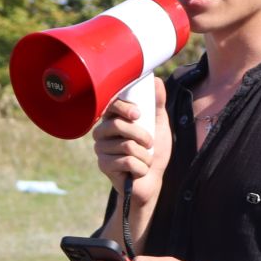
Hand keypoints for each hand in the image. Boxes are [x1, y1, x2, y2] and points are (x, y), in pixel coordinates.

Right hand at [91, 77, 171, 206]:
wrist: (152, 180)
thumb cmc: (154, 150)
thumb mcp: (159, 124)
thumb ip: (157, 103)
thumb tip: (156, 80)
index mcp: (113, 119)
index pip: (110, 105)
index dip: (123, 107)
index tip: (138, 114)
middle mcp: (102, 132)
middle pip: (117, 125)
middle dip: (141, 135)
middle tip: (149, 142)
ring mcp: (101, 149)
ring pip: (126, 146)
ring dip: (145, 155)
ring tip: (145, 158)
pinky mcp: (104, 166)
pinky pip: (127, 162)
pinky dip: (142, 167)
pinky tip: (139, 170)